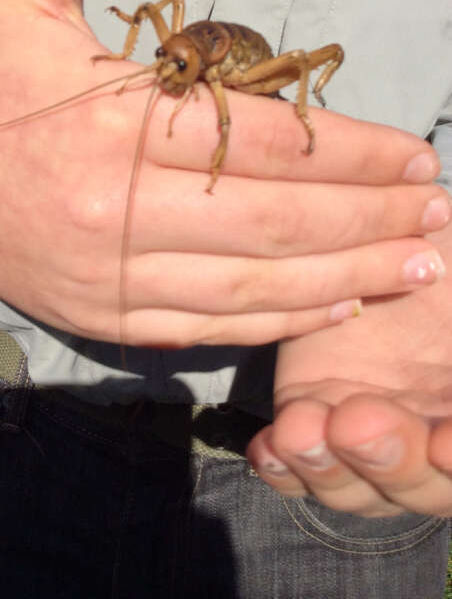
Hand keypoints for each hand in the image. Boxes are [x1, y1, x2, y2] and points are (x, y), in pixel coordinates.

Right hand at [0, 0, 449, 347]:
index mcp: (110, 122)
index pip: (257, 140)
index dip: (347, 149)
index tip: (415, 152)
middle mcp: (113, 208)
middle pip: (272, 220)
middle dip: (368, 217)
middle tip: (436, 212)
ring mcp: (108, 272)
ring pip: (251, 284)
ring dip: (345, 277)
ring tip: (415, 265)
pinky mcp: (100, 313)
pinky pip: (206, 326)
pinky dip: (279, 320)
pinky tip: (336, 304)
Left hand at [247, 218, 451, 515]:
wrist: (392, 220)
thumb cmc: (444, 246)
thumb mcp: (451, 259)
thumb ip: (448, 291)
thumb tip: (447, 352)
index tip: (448, 439)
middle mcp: (437, 432)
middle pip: (426, 487)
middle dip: (396, 462)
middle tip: (364, 423)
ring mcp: (374, 426)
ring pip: (357, 483)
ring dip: (332, 467)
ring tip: (306, 431)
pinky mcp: (312, 408)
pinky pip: (298, 461)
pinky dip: (286, 464)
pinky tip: (272, 446)